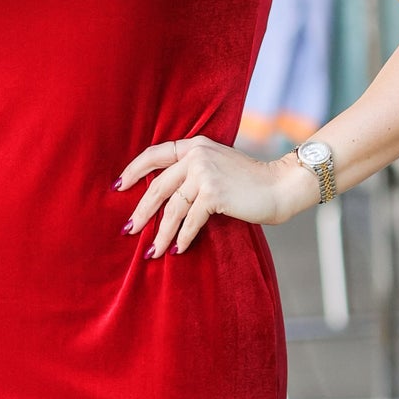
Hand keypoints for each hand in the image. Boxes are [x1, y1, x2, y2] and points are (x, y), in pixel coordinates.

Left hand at [117, 135, 307, 256]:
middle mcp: (196, 155)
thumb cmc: (250, 181)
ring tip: (152, 252)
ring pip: (173, 208)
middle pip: (158, 186)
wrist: (281, 185)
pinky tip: (177, 250)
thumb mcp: (217, 165)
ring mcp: (204, 173)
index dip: (133, 171)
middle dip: (142, 211)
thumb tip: (163, 196)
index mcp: (194, 145)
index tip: (118, 187)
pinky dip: (182, 237)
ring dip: (161, 233)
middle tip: (128, 230)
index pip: (154, 155)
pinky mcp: (213, 193)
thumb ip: (192, 171)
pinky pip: (191, 220)